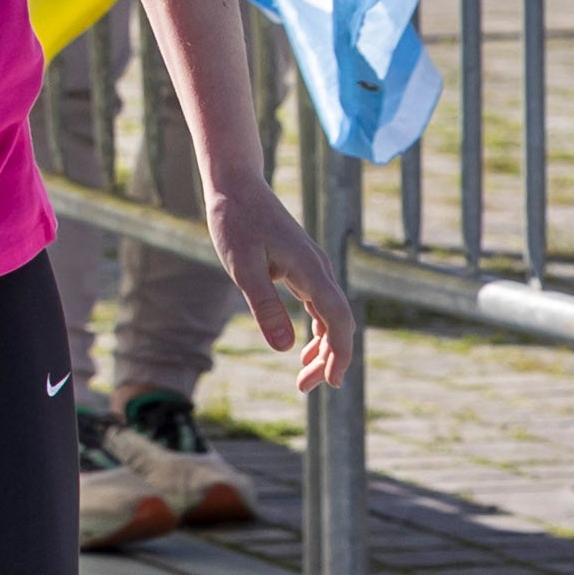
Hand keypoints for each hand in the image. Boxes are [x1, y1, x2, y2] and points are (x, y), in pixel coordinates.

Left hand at [209, 178, 357, 388]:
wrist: (236, 186)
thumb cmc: (234, 222)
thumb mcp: (242, 267)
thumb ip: (264, 305)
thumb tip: (284, 348)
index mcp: (310, 270)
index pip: (337, 319)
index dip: (338, 353)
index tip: (331, 382)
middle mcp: (318, 269)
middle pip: (338, 322)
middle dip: (329, 359)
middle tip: (306, 388)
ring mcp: (312, 268)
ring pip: (330, 316)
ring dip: (322, 348)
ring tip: (304, 378)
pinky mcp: (301, 267)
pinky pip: (318, 306)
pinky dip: (315, 331)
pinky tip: (301, 350)